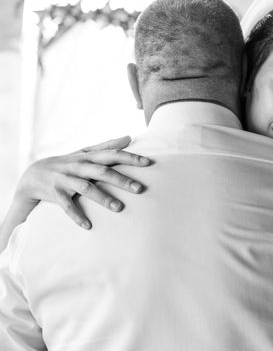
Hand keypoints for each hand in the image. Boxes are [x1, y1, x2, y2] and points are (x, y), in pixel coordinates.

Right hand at [15, 136, 151, 228]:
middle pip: (102, 172)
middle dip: (121, 180)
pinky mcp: (56, 194)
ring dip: (103, 198)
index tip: (148, 163)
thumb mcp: (85, 152)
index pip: (112, 154)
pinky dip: (77, 215)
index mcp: (88, 156)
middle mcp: (78, 166)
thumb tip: (129, 137)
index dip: (130, 157)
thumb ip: (107, 146)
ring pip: (86, 188)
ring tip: (119, 208)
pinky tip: (88, 225)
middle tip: (140, 188)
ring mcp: (66, 180)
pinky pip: (67, 206)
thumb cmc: (68, 163)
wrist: (33, 175)